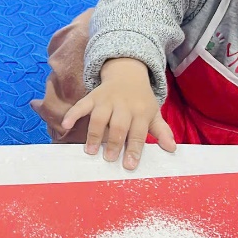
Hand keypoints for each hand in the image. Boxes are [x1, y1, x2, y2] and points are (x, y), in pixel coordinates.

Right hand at [60, 58, 175, 169]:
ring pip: (100, 117)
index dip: (134, 149)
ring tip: (91, 151)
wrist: (128, 72)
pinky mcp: (93, 96)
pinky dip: (73, 114)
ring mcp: (107, 100)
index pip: (139, 132)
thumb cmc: (141, 99)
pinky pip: (81, 105)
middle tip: (110, 159)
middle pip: (119, 125)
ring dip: (95, 134)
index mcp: (141, 111)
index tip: (130, 165)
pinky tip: (66, 125)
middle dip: (114, 142)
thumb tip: (172, 148)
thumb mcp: (154, 113)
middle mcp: (124, 105)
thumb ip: (161, 131)